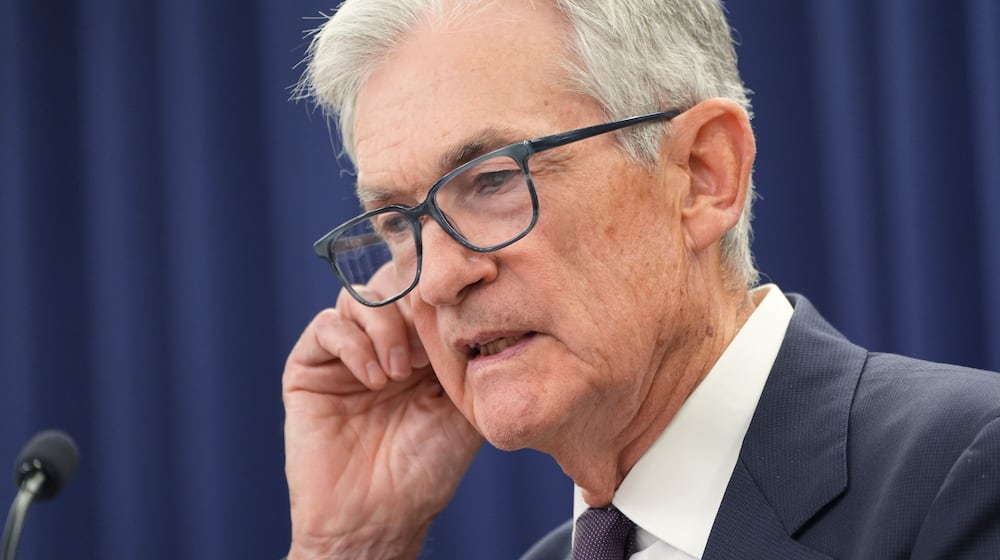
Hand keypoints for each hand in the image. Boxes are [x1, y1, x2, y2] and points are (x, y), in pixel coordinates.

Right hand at [283, 267, 482, 558]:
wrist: (377, 517)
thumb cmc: (427, 470)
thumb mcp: (465, 407)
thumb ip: (468, 358)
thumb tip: (476, 309)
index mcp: (421, 348)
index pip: (425, 293)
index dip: (439, 291)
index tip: (458, 305)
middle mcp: (382, 344)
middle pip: (390, 285)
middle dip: (411, 303)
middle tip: (427, 340)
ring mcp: (345, 354)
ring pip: (358, 298)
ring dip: (385, 326)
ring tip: (401, 371)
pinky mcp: (310, 367)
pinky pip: (326, 327)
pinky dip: (354, 343)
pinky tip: (375, 378)